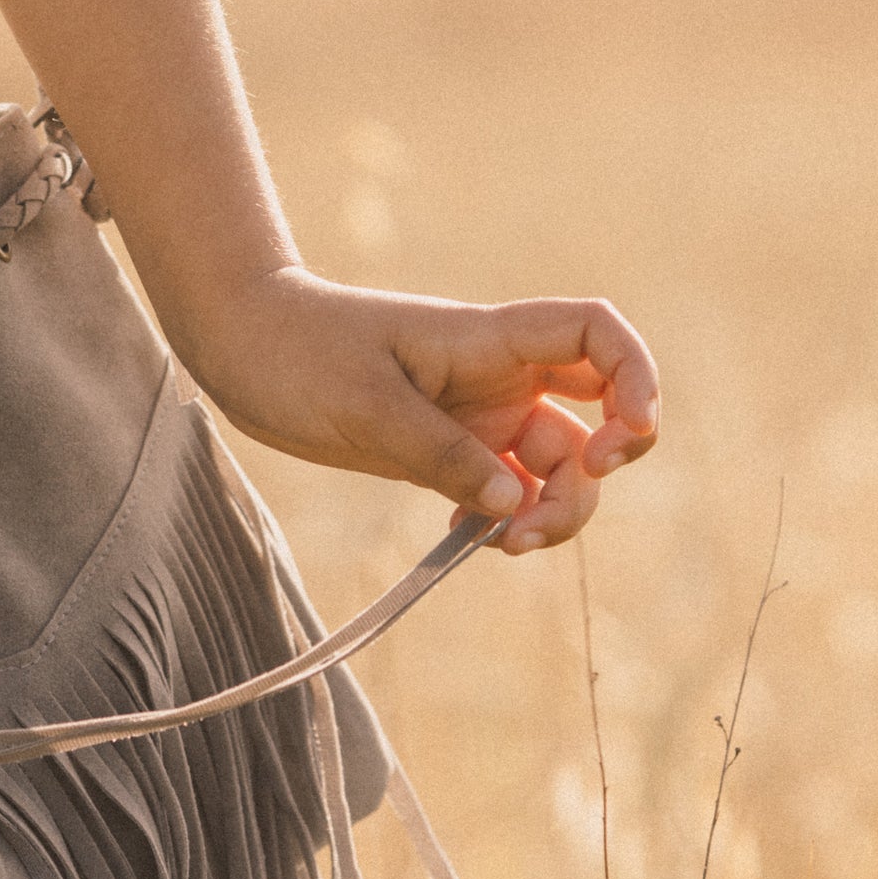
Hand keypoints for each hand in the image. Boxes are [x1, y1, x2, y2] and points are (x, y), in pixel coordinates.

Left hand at [184, 270, 659, 554]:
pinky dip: (505, 517)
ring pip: (552, 464)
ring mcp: (476, 414)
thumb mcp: (366, 406)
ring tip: (501, 543)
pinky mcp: (446, 449)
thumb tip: (512, 504)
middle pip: (594, 415)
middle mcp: (498, 376)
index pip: (597, 336)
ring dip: (549, 508)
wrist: (241, 345)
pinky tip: (472, 539)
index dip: (636, 378)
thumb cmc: (298, 352)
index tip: (626, 439)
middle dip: (595, 472)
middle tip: (542, 519)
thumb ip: (441, 454)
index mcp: (489, 342)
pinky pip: (503, 487)